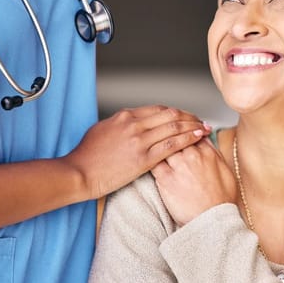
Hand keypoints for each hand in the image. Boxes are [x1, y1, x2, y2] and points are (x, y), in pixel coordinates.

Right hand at [63, 105, 210, 198]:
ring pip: (174, 127)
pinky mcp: (143, 158)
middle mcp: (134, 124)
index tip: (185, 116)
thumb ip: (120, 124)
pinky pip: (172, 145)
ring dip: (193, 126)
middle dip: (188, 116)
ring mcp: (140, 140)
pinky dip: (188, 139)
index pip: (158, 109)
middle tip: (199, 120)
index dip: (175, 112)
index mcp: (125, 116)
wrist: (78, 173)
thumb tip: (131, 123)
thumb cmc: (86, 156)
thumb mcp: (102, 130)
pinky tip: (198, 138)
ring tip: (204, 127)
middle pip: (170, 114)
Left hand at [151, 138, 236, 225]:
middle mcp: (192, 156)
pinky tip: (148, 160)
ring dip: (158, 145)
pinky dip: (150, 159)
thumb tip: (206, 140)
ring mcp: (178, 166)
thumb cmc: (220, 200)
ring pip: (163, 145)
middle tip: (163, 137)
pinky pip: (153, 162)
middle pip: (176, 135)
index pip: (191, 131)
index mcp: (207, 153)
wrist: (212, 221)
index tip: (180, 132)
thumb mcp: (226, 171)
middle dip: (170, 135)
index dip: (184, 130)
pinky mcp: (165, 179)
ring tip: (153, 148)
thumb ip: (214, 153)